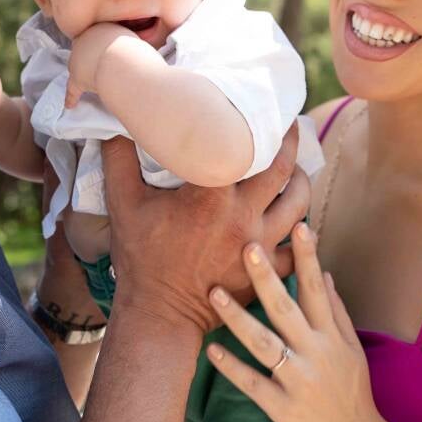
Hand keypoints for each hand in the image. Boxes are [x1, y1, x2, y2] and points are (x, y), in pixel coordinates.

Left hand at [66, 23, 137, 107]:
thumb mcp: (133, 40)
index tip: (112, 53)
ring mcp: (77, 59)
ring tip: (99, 82)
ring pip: (78, 67)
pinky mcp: (77, 78)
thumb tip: (130, 54)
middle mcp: (85, 40)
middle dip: (92, 58)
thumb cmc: (135, 52)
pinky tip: (70, 105)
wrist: (123, 62)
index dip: (103, 47)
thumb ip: (126, 45)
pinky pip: (73, 89)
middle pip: (84, 49)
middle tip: (107, 67)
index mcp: (100, 28)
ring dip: (86, 74)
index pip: (97, 36)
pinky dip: (72, 97)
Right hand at [101, 123, 309, 331]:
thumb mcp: (123, 203)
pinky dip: (304, 232)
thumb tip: (117, 123)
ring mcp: (260, 245)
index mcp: (211, 193)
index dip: (260, 122)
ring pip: (299, 203)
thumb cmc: (140, 258)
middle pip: (283, 168)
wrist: (158, 314)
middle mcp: (243, 215)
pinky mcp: (267, 272)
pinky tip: (300, 221)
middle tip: (292, 128)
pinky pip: (299, 248)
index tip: (265, 107)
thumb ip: (120, 157)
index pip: (246, 145)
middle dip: (292, 143)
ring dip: (301, 182)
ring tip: (297, 170)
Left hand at [204, 223, 383, 421]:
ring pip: (264, 343)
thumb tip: (324, 272)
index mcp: (332, 337)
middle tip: (246, 246)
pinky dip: (231, 366)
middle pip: (287, 309)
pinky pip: (252, 383)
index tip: (299, 226)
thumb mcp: (352, 349)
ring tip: (213, 292)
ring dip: (237, 317)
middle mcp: (316, 354)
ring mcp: (298, 381)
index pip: (318, 289)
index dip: (308, 257)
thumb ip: (336, 311)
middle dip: (265, 278)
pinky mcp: (282, 408)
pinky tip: (210, 349)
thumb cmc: (354, 394)